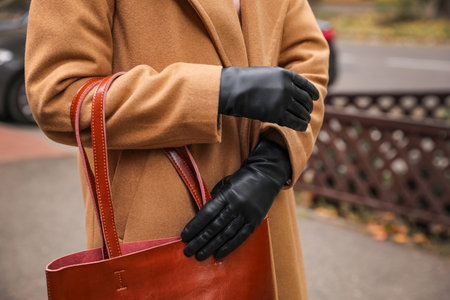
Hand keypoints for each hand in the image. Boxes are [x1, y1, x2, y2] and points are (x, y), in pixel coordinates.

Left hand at [181, 139, 291, 260]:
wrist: (266, 175)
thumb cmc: (242, 179)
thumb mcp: (225, 184)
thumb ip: (215, 199)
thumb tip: (203, 216)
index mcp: (227, 194)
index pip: (207, 213)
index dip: (195, 225)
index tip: (185, 236)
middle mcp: (236, 205)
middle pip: (215, 226)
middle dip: (200, 240)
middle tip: (188, 251)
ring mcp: (246, 214)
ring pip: (226, 233)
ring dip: (212, 246)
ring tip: (200, 255)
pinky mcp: (255, 221)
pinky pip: (241, 236)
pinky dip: (229, 246)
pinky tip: (219, 253)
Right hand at [218, 66, 318, 130]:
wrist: (234, 90)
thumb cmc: (247, 81)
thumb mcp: (268, 74)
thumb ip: (281, 80)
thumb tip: (291, 89)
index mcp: (286, 75)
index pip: (306, 85)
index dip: (312, 93)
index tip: (315, 98)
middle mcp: (287, 88)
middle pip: (305, 100)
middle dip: (308, 107)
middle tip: (308, 111)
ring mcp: (283, 102)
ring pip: (301, 112)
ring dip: (305, 117)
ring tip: (305, 120)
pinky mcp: (277, 115)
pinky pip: (294, 122)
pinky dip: (300, 125)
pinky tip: (303, 127)